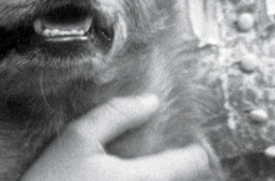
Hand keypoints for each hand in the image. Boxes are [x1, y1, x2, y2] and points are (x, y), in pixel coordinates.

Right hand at [20, 95, 215, 180]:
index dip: (194, 153)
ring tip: (145, 172)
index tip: (195, 147)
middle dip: (176, 171)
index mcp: (141, 178)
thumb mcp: (78, 138)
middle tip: (175, 160)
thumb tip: (152, 101)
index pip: (187, 164)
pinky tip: (124, 180)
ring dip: (158, 178)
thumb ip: (117, 115)